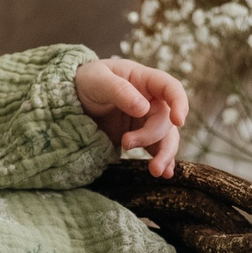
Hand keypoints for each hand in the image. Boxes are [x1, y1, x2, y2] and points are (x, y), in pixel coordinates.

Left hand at [74, 56, 188, 176]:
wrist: (71, 98)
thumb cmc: (87, 81)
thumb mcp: (98, 80)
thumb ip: (120, 91)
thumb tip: (143, 108)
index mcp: (144, 80)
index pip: (170, 88)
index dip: (179, 103)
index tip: (178, 121)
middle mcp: (151, 100)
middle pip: (166, 119)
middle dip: (151, 135)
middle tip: (126, 144)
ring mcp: (146, 119)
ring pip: (166, 137)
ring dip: (164, 154)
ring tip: (155, 171)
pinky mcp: (140, 136)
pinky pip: (156, 148)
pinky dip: (161, 159)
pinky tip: (164, 173)